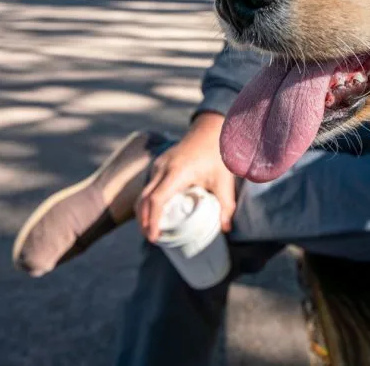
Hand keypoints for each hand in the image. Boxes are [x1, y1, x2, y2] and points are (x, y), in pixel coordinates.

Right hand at [135, 111, 237, 242]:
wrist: (209, 132)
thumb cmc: (216, 156)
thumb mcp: (224, 181)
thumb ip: (226, 205)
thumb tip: (225, 229)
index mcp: (177, 173)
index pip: (157, 200)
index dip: (152, 220)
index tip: (153, 237)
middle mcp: (163, 168)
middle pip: (144, 199)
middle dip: (144, 221)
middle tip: (151, 238)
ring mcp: (158, 165)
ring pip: (143, 192)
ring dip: (143, 212)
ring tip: (151, 229)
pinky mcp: (158, 165)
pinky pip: (148, 186)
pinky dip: (147, 201)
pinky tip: (155, 212)